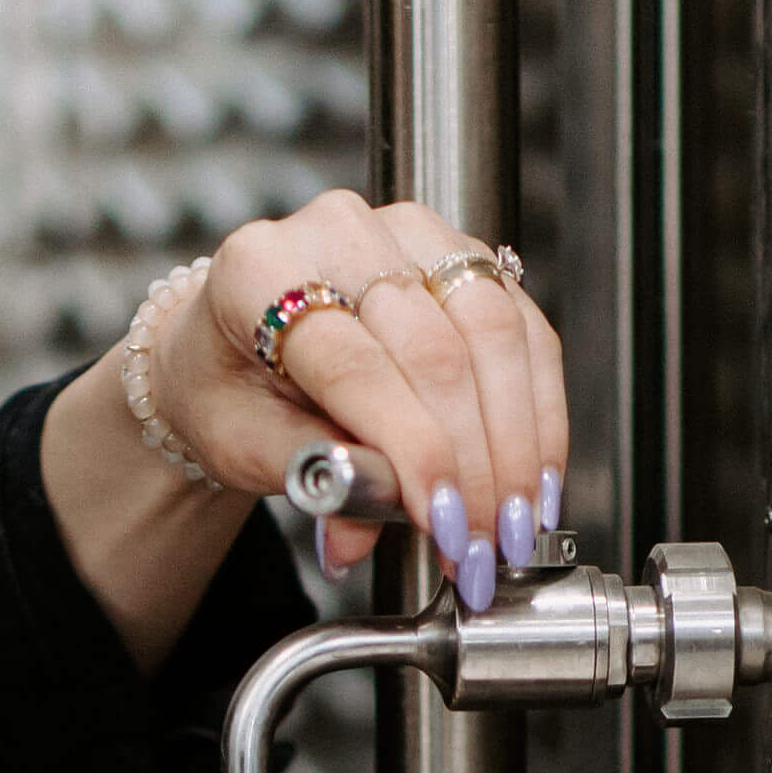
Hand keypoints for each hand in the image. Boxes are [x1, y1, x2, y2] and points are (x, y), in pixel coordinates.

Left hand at [157, 192, 569, 585]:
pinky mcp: (461, 254)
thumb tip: (363, 531)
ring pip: (493, 329)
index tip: (447, 524)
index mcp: (258, 271)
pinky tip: (537, 472)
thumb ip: (311, 477)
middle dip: (475, 461)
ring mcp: (407, 232)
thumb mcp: (242, 445)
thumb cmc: (233, 390)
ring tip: (519, 518)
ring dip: (518, 438)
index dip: (414, 449)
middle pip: (435, 348)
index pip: (356, 365)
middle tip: (487, 541)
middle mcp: (335, 231)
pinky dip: (539, 407)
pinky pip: (522, 326)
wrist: (237, 348)